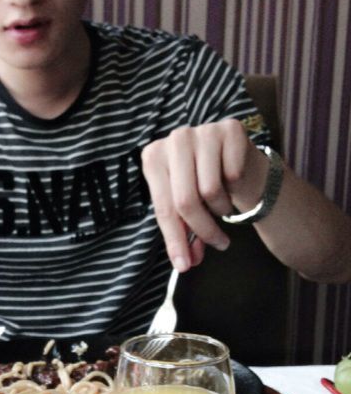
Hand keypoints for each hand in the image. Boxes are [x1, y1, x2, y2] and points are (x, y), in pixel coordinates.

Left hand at [141, 119, 267, 271]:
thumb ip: (183, 232)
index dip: (174, 239)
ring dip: (221, 209)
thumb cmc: (204, 186)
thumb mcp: (186, 207)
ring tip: (221, 204)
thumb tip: (186, 262)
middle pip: (185, 200)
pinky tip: (234, 182)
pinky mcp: (230, 129)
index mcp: (153, 156)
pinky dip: (237, 188)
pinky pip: (234, 174)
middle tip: (218, 244)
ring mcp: (202, 130)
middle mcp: (174, 138)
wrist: (239, 162)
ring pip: (211, 190)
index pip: (163, 205)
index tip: (184, 264)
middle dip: (203, 230)